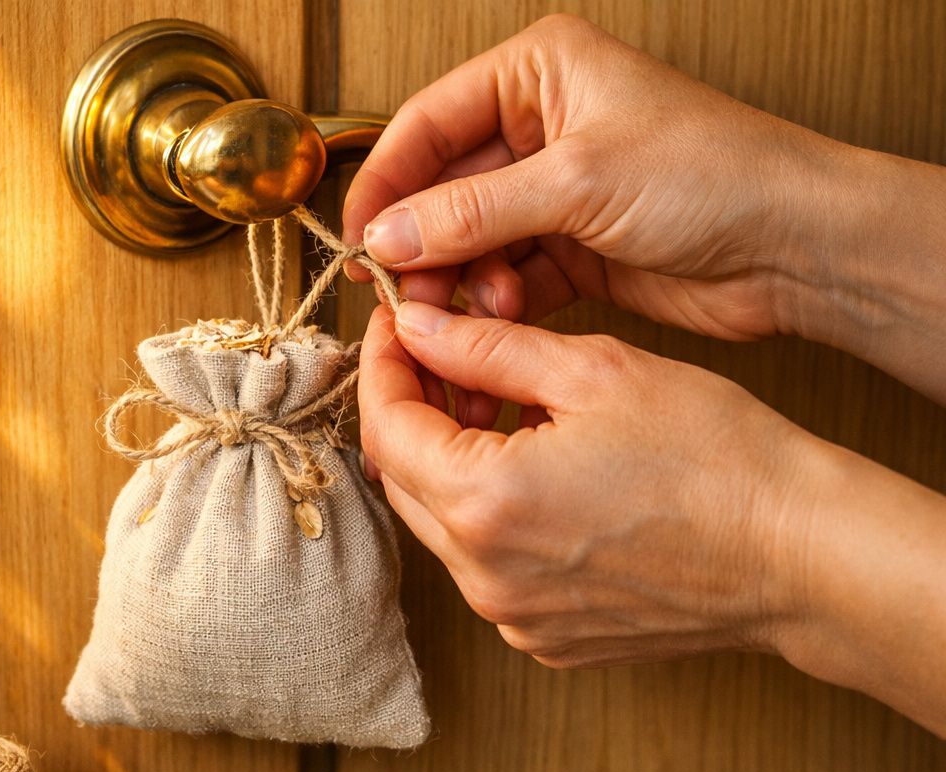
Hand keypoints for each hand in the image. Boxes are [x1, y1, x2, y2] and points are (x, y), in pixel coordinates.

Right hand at [344, 14, 840, 346]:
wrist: (796, 247)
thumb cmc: (716, 176)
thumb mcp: (577, 182)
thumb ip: (471, 211)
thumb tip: (386, 235)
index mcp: (538, 74)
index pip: (428, 123)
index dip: (387, 183)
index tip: (358, 239)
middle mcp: (540, 127)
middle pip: (441, 189)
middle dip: (425, 244)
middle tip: (408, 291)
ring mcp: (553, 190)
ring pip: (468, 240)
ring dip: (464, 280)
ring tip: (479, 306)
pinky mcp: (569, 247)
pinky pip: (503, 275)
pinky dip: (498, 301)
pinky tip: (509, 315)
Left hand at [360, 302, 945, 735]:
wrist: (799, 556)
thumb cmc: (715, 457)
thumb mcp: (596, 373)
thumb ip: (487, 349)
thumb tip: (417, 327)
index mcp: (483, 504)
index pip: (386, 426)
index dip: (385, 364)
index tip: (399, 323)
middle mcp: (483, 577)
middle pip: (404, 481)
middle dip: (413, 412)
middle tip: (445, 357)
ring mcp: (512, 617)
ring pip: (443, 527)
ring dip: (451, 465)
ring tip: (504, 412)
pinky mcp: (545, 640)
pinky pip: (488, 569)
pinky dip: (492, 519)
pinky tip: (539, 476)